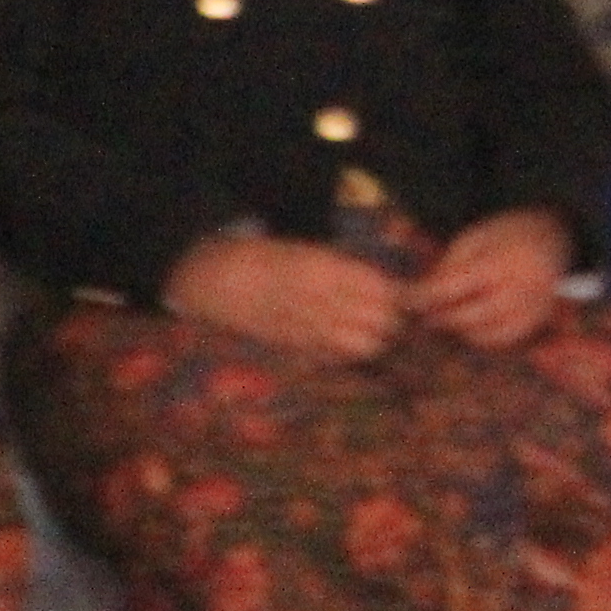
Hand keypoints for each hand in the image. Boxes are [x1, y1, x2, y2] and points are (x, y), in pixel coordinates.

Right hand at [161, 231, 404, 363]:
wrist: (216, 280)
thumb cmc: (266, 259)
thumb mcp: (309, 252)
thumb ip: (346, 271)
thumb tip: (389, 291)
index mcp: (324, 269)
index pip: (382, 289)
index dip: (394, 295)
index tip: (393, 295)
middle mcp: (319, 299)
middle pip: (380, 320)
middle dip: (389, 319)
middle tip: (383, 314)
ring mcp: (307, 325)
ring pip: (365, 345)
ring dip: (372, 339)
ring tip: (365, 330)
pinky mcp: (296, 345)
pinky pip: (338, 357)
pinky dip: (348, 353)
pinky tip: (340, 341)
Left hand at [401, 207, 570, 351]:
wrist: (553, 236)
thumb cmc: (503, 235)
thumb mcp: (473, 238)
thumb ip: (448, 266)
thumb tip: (420, 296)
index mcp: (502, 262)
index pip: (453, 287)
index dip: (424, 296)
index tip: (407, 297)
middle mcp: (522, 289)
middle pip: (466, 316)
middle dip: (438, 315)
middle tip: (421, 311)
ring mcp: (533, 308)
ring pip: (482, 334)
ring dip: (458, 328)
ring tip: (443, 315)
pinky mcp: (538, 321)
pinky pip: (501, 340)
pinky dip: (479, 336)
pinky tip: (467, 323)